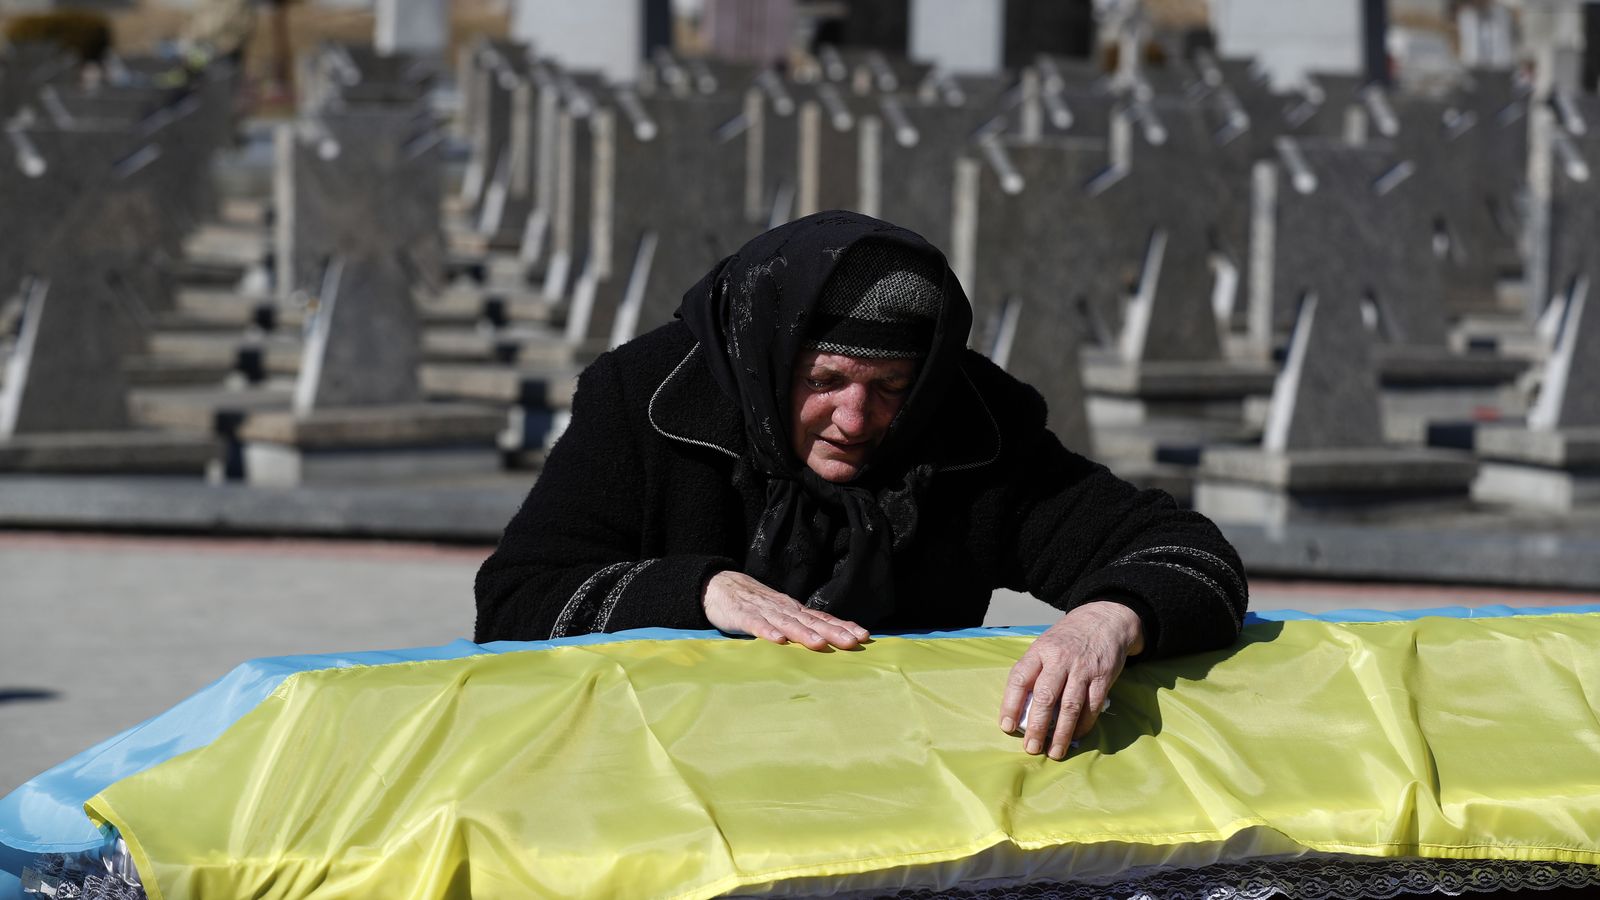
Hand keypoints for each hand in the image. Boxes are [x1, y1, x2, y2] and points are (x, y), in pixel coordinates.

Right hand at [702, 570, 869, 650]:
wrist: (718, 584)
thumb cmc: (753, 602)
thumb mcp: (780, 612)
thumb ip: (798, 625)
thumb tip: (826, 640)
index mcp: (793, 609)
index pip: (822, 617)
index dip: (842, 626)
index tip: (863, 635)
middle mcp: (783, 608)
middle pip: (811, 621)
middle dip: (833, 631)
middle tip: (853, 641)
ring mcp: (763, 611)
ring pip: (786, 623)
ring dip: (803, 634)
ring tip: (820, 644)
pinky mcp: (742, 616)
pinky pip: (756, 625)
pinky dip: (767, 632)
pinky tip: (778, 641)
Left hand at [998, 600, 1144, 759]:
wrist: (1105, 620)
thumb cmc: (1067, 638)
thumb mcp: (1045, 645)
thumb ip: (1034, 670)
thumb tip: (1020, 708)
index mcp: (1040, 651)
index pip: (1020, 678)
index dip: (1010, 704)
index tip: (1007, 726)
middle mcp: (1060, 659)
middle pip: (1045, 697)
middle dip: (1036, 726)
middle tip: (1031, 747)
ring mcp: (1083, 669)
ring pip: (1070, 707)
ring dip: (1061, 733)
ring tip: (1054, 752)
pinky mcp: (1103, 678)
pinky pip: (1092, 707)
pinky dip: (1083, 725)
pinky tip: (1075, 736)